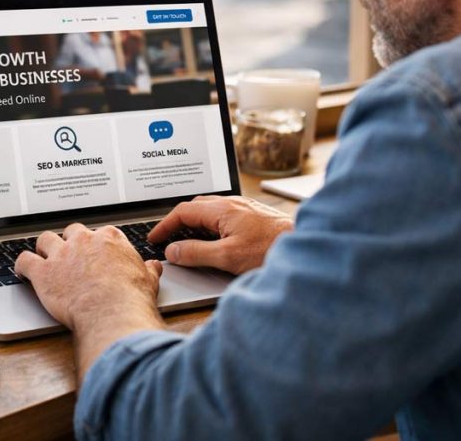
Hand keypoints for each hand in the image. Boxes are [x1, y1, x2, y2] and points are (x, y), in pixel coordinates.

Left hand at [15, 224, 165, 381]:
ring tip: (43, 258)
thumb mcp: (147, 280)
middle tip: (69, 256)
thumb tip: (153, 267)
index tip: (93, 254)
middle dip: (69, 242)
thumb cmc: (131, 298)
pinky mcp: (43, 272)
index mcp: (109, 238)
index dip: (94, 244)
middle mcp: (83, 241)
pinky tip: (21, 271)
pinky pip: (24, 260)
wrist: (112, 313)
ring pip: (45, 240)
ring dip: (43, 249)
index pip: (98, 233)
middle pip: (71, 232)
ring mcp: (61, 254)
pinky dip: (21, 266)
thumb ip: (147, 270)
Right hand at [149, 196, 293, 274]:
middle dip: (177, 221)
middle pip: (195, 206)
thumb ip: (197, 253)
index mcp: (222, 209)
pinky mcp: (254, 216)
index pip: (183, 211)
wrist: (306, 246)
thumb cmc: (271, 250)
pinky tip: (214, 238)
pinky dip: (210, 224)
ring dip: (194, 222)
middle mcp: (233, 204)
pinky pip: (224, 215)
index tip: (154, 238)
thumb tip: (173, 251)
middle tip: (167, 238)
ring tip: (186, 239)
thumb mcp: (227, 257)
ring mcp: (244, 208)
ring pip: (210, 209)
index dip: (164, 225)